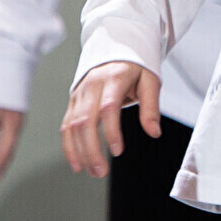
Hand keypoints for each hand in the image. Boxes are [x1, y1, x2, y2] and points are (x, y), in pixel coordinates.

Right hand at [61, 60, 159, 176]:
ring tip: (91, 171)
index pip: (108, 107)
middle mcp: (92, 86)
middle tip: (101, 171)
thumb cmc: (135, 67)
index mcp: (114, 79)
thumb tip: (154, 132)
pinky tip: (76, 163)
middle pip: (85, 120)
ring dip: (79, 151)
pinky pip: (66, 125)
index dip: (111, 131)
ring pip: (72, 125)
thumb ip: (151, 107)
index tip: (118, 151)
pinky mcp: (73, 101)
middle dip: (91, 149)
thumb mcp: (150, 81)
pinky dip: (69, 145)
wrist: (115, 49)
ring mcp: (80, 93)